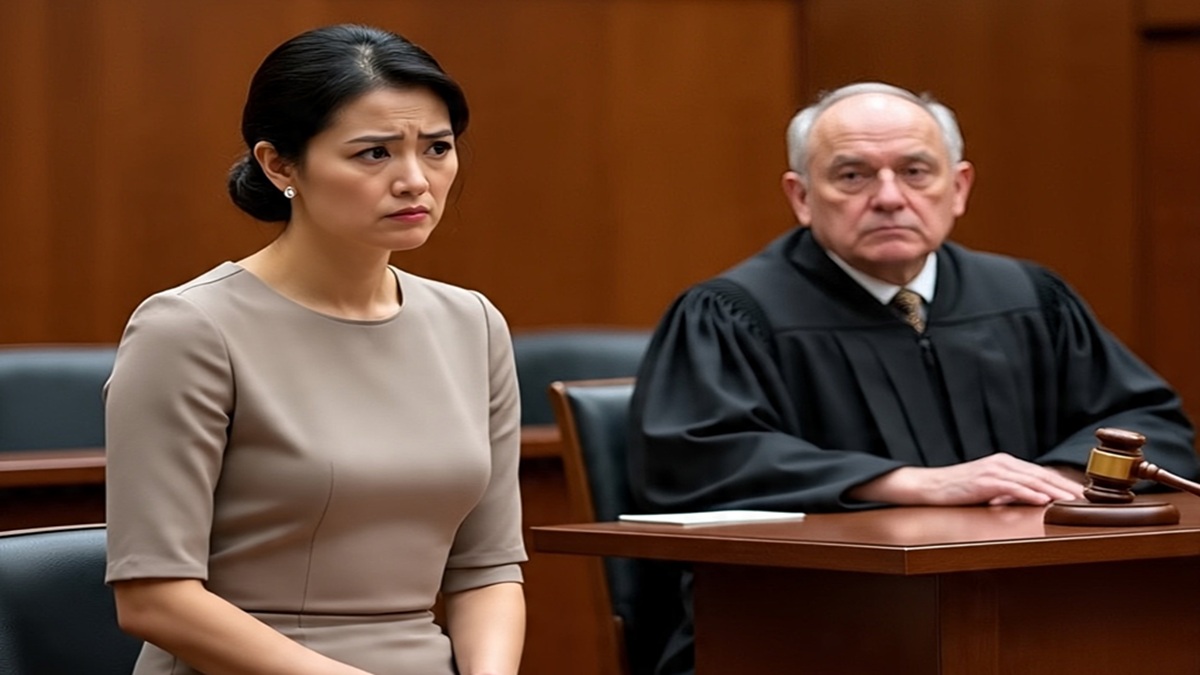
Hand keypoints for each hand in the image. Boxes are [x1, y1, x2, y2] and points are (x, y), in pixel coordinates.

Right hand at [851, 453, 1085, 505]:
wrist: (929, 486)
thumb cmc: (957, 491)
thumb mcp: (987, 489)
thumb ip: (1008, 492)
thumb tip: (1029, 502)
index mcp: (1005, 464)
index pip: (1041, 474)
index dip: (1063, 484)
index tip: (1082, 496)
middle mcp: (1003, 463)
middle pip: (1042, 475)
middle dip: (1066, 487)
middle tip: (1087, 499)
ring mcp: (994, 470)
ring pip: (1032, 480)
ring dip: (1054, 491)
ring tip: (1073, 501)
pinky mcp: (985, 480)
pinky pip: (1012, 487)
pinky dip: (1029, 493)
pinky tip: (1043, 500)